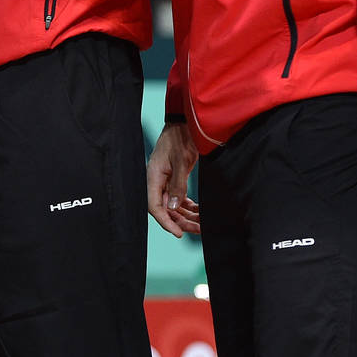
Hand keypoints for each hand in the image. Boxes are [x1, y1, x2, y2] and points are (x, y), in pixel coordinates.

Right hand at [146, 122, 201, 236]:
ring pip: (173, 206)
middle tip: (199, 230)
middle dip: (181, 221)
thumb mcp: (182, 161)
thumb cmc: (181, 138)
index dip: (166, 222)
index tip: (179, 233)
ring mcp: (165, 181)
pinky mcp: (174, 179)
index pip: (154, 206)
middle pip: (166, 209)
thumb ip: (177, 185)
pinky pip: (178, 198)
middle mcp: (157, 181)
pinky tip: (200, 212)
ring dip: (187, 216)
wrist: (185, 123)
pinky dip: (189, 206)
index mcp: (153, 176)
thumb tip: (173, 208)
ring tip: (202, 224)